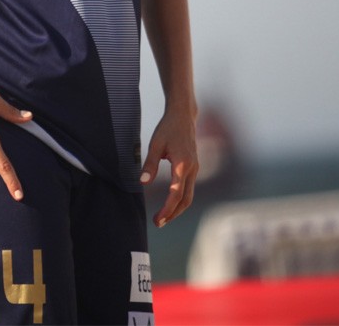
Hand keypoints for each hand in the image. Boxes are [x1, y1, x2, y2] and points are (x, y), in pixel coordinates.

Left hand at [140, 107, 198, 226]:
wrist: (183, 116)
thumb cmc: (167, 128)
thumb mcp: (155, 144)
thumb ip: (150, 165)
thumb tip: (142, 183)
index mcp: (183, 165)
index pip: (176, 194)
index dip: (167, 209)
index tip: (157, 219)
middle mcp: (192, 169)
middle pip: (186, 200)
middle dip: (173, 214)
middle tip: (158, 223)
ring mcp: (195, 168)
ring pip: (189, 195)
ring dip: (177, 208)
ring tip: (163, 217)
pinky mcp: (194, 167)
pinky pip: (189, 188)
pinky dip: (181, 199)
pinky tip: (170, 202)